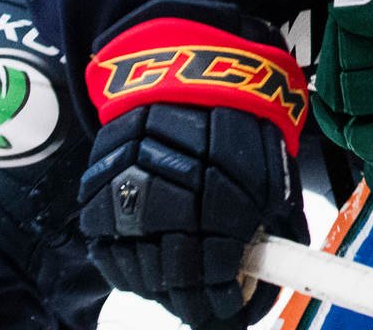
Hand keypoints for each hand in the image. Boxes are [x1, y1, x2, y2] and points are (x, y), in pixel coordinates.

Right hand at [77, 0, 309, 327]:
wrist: (183, 67)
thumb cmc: (237, 114)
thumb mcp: (274, 166)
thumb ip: (276, 223)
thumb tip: (275, 268)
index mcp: (217, 204)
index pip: (216, 281)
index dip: (229, 303)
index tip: (236, 306)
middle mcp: (166, 207)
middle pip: (174, 284)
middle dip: (197, 300)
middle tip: (210, 300)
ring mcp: (125, 204)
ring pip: (139, 274)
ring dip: (163, 284)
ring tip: (184, 276)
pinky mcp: (96, 196)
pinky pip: (109, 252)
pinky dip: (131, 263)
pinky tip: (153, 255)